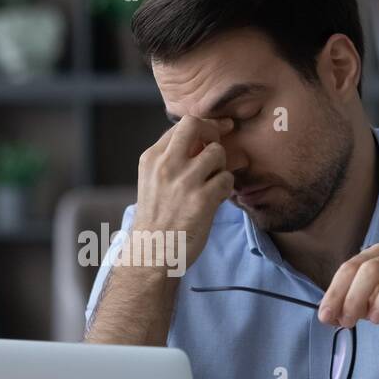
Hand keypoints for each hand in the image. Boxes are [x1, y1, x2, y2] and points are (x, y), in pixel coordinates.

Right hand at [132, 115, 235, 270]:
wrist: (151, 254)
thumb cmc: (156, 220)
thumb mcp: (153, 182)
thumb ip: (172, 160)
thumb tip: (204, 141)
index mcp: (151, 158)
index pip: (181, 125)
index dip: (202, 127)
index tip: (214, 133)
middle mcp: (166, 165)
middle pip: (196, 124)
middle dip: (213, 130)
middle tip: (219, 144)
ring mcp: (184, 181)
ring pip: (217, 152)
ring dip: (222, 166)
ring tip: (214, 182)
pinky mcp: (201, 200)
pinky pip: (227, 179)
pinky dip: (226, 188)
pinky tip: (217, 199)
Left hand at [316, 243, 378, 341]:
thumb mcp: (369, 307)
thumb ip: (350, 308)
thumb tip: (326, 316)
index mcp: (373, 257)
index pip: (349, 269)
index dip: (335, 293)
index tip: (326, 317)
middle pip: (371, 268)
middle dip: (355, 296)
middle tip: (348, 321)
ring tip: (376, 320)